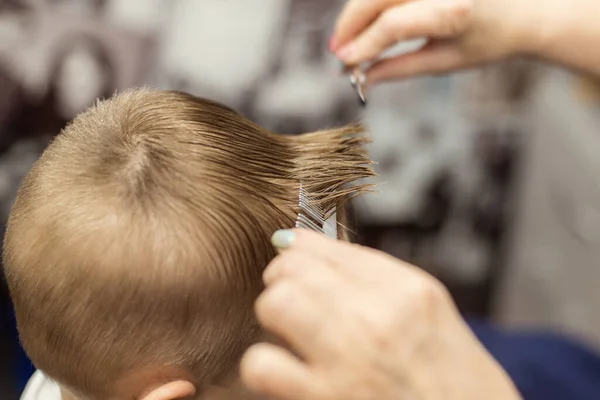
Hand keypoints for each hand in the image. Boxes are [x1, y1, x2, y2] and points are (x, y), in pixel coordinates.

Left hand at [240, 229, 520, 399]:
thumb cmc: (456, 384)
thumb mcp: (433, 315)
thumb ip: (376, 278)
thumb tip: (307, 244)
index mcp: (409, 291)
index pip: (327, 247)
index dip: (301, 251)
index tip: (293, 259)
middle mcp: (378, 318)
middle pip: (295, 267)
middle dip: (283, 278)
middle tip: (291, 295)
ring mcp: (349, 359)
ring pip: (276, 302)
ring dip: (273, 315)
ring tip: (287, 329)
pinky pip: (261, 364)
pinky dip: (264, 366)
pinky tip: (284, 371)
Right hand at [330, 0, 544, 83]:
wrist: (527, 10)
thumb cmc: (488, 41)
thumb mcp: (444, 62)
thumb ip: (399, 69)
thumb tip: (361, 78)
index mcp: (455, 11)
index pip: (393, 25)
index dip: (362, 43)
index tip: (342, 61)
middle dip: (351, 22)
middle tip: (338, 49)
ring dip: (358, 10)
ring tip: (349, 36)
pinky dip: (375, 1)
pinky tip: (367, 17)